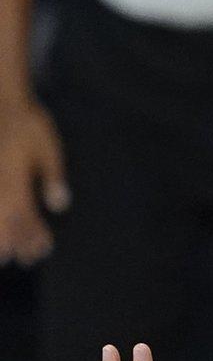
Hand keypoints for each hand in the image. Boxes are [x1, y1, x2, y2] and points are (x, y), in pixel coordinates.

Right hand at [0, 99, 67, 264]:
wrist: (2, 100)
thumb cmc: (27, 123)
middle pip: (3, 223)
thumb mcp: (48, 147)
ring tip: (4, 256)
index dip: (34, 237)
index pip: (25, 218)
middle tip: (21, 260)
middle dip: (13, 244)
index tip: (43, 250)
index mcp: (14, 181)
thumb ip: (52, 177)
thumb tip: (59, 206)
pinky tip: (2, 222)